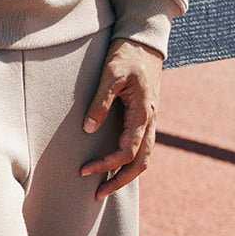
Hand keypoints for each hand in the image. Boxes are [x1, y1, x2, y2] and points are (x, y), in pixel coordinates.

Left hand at [78, 37, 162, 200]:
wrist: (145, 41)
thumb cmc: (127, 55)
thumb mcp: (111, 73)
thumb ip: (101, 102)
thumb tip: (88, 129)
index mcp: (143, 113)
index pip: (126, 151)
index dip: (106, 164)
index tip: (84, 171)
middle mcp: (150, 120)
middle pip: (140, 163)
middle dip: (119, 181)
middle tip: (97, 194)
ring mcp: (150, 119)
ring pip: (144, 157)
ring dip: (126, 175)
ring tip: (105, 186)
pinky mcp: (145, 116)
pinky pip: (142, 146)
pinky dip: (130, 161)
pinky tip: (115, 165)